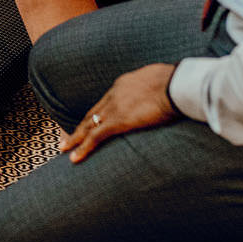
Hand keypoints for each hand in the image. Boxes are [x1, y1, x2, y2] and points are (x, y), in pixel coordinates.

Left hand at [58, 63, 178, 162]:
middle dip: (80, 127)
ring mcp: (114, 108)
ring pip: (88, 126)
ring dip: (76, 139)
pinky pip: (95, 137)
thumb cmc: (178, 82)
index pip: (105, 102)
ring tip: (65, 149)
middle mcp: (114, 94)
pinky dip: (83, 148)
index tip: (91, 122)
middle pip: (92, 113)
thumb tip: (167, 95)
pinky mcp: (118, 121)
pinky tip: (74, 158)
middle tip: (69, 137)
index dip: (97, 114)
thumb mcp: (163, 82)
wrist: (176, 83)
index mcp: (124, 84)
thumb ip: (158, 90)